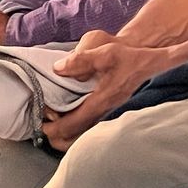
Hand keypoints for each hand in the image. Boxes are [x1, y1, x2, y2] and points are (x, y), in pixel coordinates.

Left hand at [41, 31, 168, 151]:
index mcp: (101, 100)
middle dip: (57, 135)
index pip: (74, 123)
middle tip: (42, 124)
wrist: (145, 61)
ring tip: (50, 122)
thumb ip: (80, 60)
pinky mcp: (106, 109)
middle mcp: (103, 111)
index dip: (55, 127)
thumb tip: (58, 69)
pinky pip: (86, 126)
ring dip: (64, 133)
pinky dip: (72, 127)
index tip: (42, 122)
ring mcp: (105, 112)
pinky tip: (63, 117)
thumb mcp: (104, 51)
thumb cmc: (126, 56)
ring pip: (81, 134)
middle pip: (76, 136)